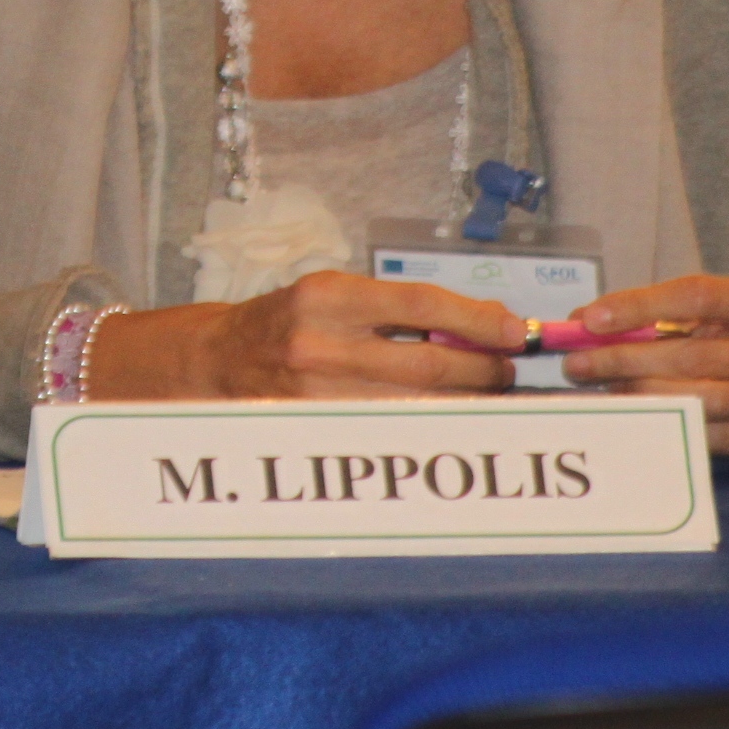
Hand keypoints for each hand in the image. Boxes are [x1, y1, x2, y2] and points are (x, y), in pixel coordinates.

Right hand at [87, 271, 522, 401]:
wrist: (213, 364)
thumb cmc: (284, 323)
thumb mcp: (333, 295)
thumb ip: (396, 309)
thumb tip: (480, 326)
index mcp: (328, 296)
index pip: (423, 305)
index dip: (479, 320)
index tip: (515, 329)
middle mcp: (321, 344)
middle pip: (432, 363)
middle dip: (483, 368)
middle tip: (503, 367)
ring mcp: (320, 395)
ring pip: (421, 405)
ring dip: (464, 401)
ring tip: (481, 393)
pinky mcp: (321, 431)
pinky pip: (395, 433)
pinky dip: (430, 426)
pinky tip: (445, 419)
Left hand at [558, 274, 728, 465]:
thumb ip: (668, 314)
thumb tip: (590, 322)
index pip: (699, 295)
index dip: (641, 306)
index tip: (591, 319)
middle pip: (693, 353)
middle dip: (625, 358)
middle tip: (577, 364)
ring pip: (701, 398)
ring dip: (641, 395)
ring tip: (601, 390)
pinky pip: (713, 436)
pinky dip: (668, 425)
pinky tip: (635, 418)